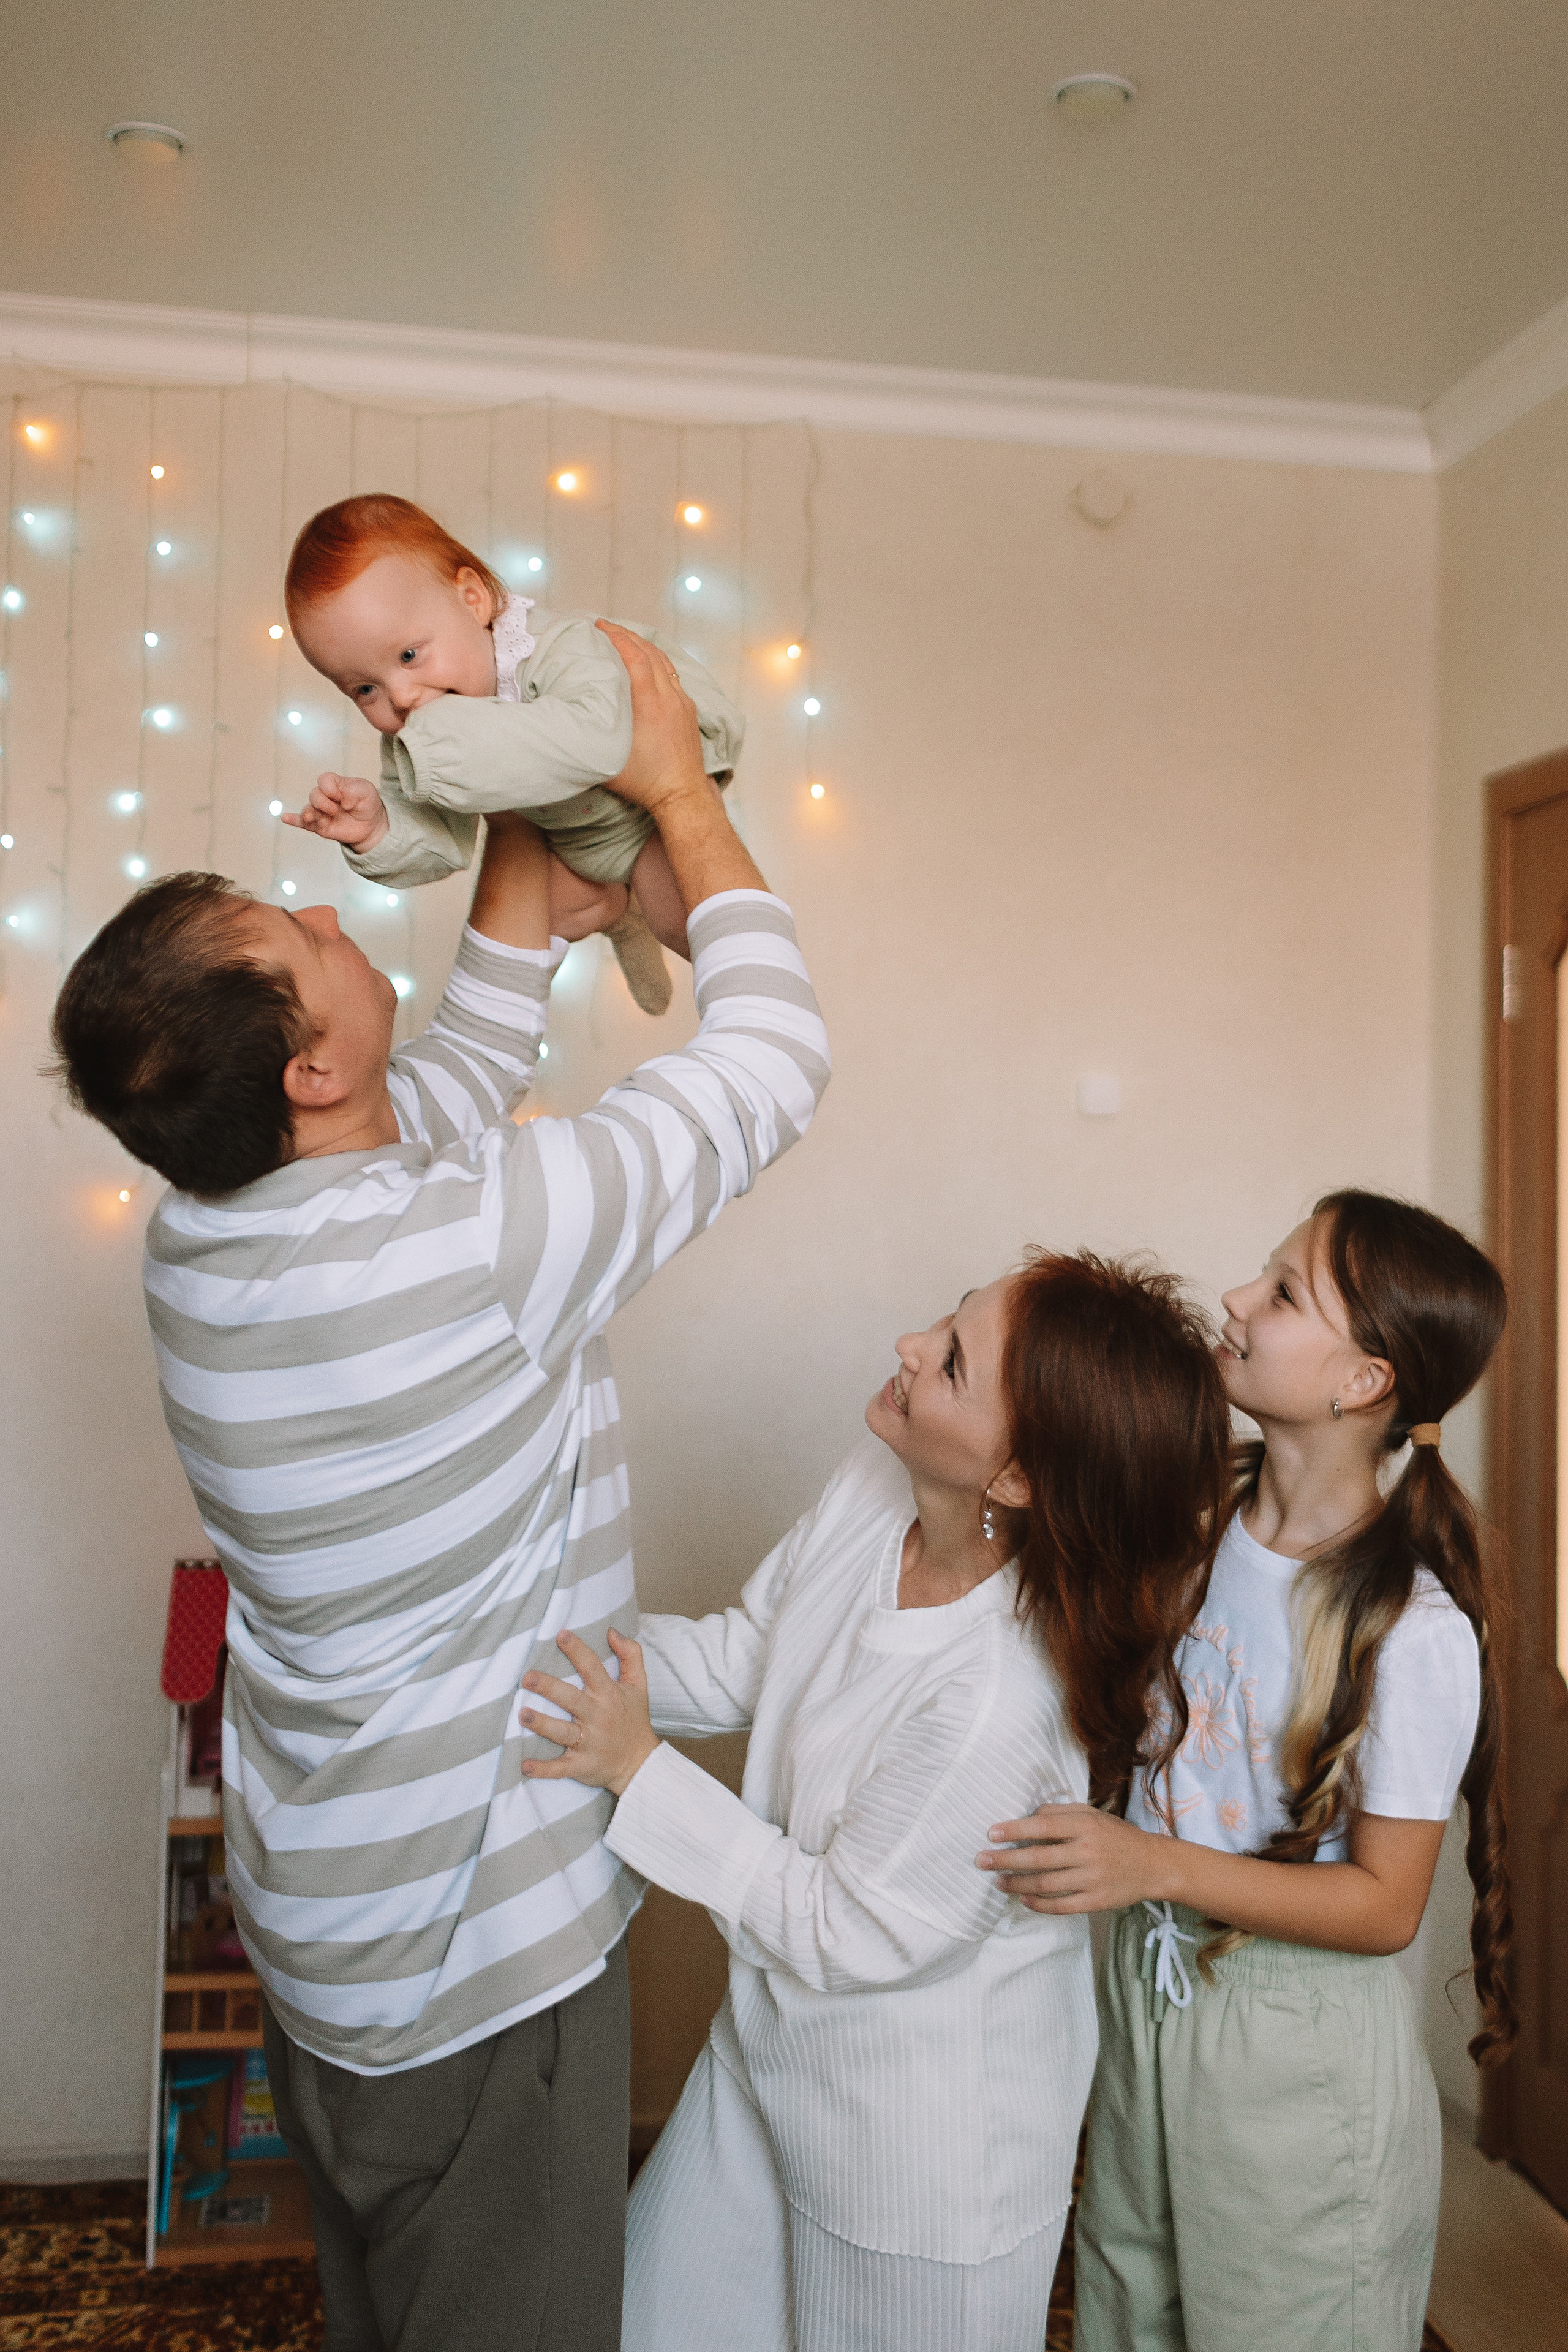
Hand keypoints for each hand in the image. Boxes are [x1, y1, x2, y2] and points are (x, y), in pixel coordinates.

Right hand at [282, 772, 389, 848]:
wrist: (372, 825)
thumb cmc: (367, 803)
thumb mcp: (366, 791)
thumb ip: (352, 790)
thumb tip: (340, 799)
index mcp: (335, 785)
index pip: (324, 780)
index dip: (330, 788)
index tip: (342, 796)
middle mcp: (325, 797)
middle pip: (314, 795)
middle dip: (323, 802)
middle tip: (336, 810)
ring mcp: (321, 812)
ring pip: (308, 810)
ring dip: (310, 813)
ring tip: (313, 817)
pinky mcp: (320, 827)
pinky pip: (302, 823)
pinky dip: (293, 820)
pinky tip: (285, 818)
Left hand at [518, 1628, 657, 1796]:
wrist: (640, 1764)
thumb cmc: (634, 1720)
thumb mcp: (639, 1685)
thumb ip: (630, 1655)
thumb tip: (612, 1631)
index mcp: (609, 1694)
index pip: (592, 1668)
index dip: (577, 1650)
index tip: (561, 1634)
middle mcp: (598, 1717)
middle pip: (571, 1699)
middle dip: (549, 1688)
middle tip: (527, 1677)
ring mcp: (588, 1743)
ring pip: (562, 1732)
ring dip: (542, 1724)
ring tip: (522, 1715)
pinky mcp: (581, 1765)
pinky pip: (560, 1768)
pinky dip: (543, 1769)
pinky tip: (524, 1766)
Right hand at [595, 621, 711, 816]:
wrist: (681, 795)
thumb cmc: (644, 783)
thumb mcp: (608, 760)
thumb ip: (589, 737)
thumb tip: (562, 722)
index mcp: (650, 705)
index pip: (635, 658)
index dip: (617, 637)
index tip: (599, 626)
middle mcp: (669, 698)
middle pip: (650, 653)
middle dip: (626, 635)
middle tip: (605, 626)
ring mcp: (682, 703)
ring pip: (664, 661)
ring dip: (642, 645)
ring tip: (622, 638)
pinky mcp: (688, 710)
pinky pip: (672, 675)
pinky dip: (656, 661)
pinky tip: (645, 662)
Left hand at [976, 1803, 1180, 1914]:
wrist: (1154, 1865)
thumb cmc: (1118, 1836)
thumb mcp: (1094, 1815)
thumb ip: (1061, 1812)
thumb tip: (1028, 1815)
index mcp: (1086, 1825)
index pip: (1043, 1826)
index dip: (1014, 1830)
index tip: (991, 1833)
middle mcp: (1088, 1851)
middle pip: (1039, 1857)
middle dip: (1006, 1859)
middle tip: (982, 1860)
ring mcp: (1093, 1878)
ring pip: (1046, 1884)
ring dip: (1017, 1884)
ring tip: (998, 1881)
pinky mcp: (1097, 1901)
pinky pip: (1061, 1906)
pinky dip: (1039, 1904)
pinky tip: (1023, 1900)